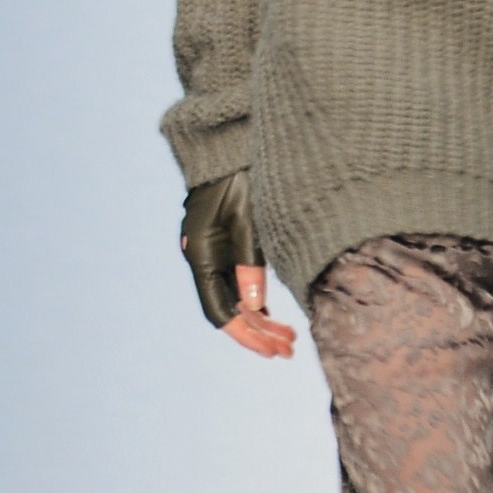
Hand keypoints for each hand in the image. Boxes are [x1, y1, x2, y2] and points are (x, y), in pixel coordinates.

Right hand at [181, 170, 295, 357]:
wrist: (227, 141)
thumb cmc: (238, 175)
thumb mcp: (248, 219)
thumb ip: (251, 263)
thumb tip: (257, 307)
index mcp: (201, 255)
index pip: (221, 312)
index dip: (247, 335)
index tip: (274, 351)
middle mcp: (203, 258)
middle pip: (230, 310)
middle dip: (259, 332)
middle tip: (290, 350)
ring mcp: (214, 251)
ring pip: (236, 298)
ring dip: (261, 319)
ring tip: (290, 337)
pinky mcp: (226, 243)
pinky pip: (240, 282)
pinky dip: (258, 300)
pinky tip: (276, 313)